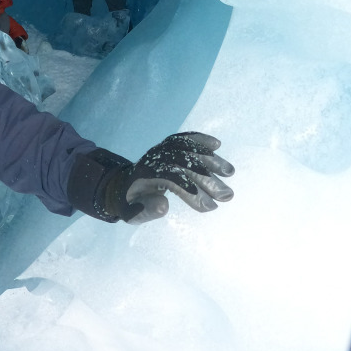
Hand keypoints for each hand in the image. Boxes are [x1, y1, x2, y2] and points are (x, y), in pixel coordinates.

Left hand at [103, 132, 233, 223]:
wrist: (121, 183)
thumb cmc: (128, 201)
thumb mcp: (130, 212)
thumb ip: (145, 210)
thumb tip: (164, 205)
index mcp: (144, 174)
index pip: (170, 177)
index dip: (190, 190)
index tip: (209, 206)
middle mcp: (154, 158)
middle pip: (183, 163)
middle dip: (206, 178)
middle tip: (227, 195)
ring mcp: (160, 150)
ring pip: (186, 149)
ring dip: (209, 158)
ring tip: (230, 172)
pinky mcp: (167, 147)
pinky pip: (183, 139)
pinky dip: (199, 139)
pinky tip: (216, 144)